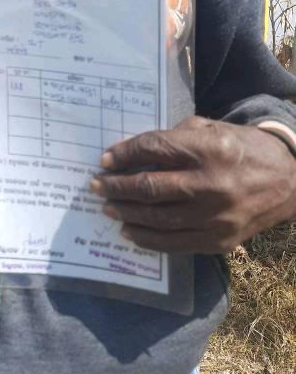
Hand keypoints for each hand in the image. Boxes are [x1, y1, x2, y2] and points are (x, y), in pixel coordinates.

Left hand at [91, 116, 295, 252]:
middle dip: (117, 186)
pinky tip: (130, 230)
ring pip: (158, 219)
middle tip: (97, 185)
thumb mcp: (213, 129)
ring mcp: (216, 217)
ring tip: (108, 207)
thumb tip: (132, 151)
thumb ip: (175, 137)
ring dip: (126, 213)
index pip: (155, 150)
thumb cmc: (243, 149)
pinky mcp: (219, 241)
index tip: (105, 159)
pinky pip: (174, 243)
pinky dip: (147, 238)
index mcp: (210, 149)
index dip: (125, 154)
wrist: (288, 183)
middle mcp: (212, 184)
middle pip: (150, 187)